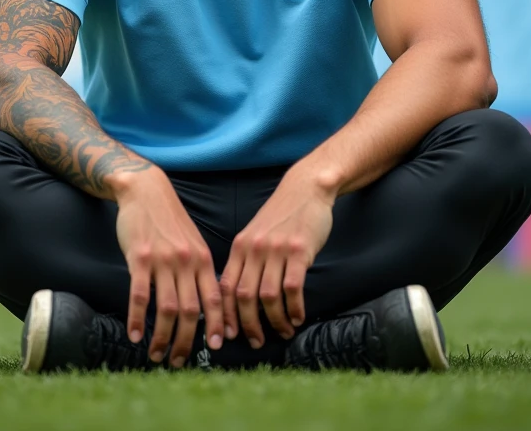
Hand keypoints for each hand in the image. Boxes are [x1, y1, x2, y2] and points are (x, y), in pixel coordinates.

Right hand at [114, 166, 223, 366]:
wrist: (146, 191)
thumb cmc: (170, 221)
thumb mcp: (192, 242)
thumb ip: (199, 271)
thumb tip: (206, 306)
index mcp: (202, 259)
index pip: (215, 299)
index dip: (217, 325)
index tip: (215, 347)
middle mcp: (186, 262)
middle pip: (191, 311)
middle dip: (186, 342)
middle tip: (179, 361)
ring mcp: (163, 260)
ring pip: (167, 309)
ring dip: (162, 337)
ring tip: (156, 355)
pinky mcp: (140, 258)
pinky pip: (140, 296)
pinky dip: (137, 319)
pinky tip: (134, 334)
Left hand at [220, 163, 334, 346]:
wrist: (305, 189)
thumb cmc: (280, 216)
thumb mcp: (254, 234)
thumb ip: (246, 260)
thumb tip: (237, 297)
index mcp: (240, 247)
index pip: (225, 287)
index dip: (225, 314)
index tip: (229, 334)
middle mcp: (255, 249)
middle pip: (245, 297)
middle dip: (249, 325)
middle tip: (257, 342)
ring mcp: (277, 250)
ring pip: (268, 297)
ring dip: (275, 321)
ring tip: (284, 331)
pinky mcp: (299, 251)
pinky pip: (293, 289)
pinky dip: (294, 309)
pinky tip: (298, 317)